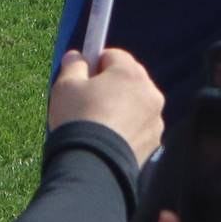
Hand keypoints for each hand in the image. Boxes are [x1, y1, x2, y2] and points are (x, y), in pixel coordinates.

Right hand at [48, 48, 163, 165]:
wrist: (93, 165)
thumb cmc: (78, 119)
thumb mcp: (66, 86)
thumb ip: (73, 65)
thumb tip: (77, 56)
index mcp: (130, 73)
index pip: (113, 55)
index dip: (95, 64)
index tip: (83, 78)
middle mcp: (149, 92)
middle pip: (128, 78)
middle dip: (111, 85)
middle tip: (88, 101)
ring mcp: (155, 119)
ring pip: (135, 103)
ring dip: (121, 107)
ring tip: (98, 124)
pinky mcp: (154, 141)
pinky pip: (139, 126)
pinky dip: (127, 128)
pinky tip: (109, 138)